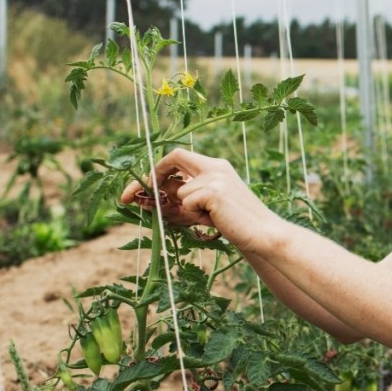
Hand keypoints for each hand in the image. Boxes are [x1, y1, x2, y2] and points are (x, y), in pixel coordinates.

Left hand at [120, 149, 276, 251]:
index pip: (178, 157)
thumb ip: (185, 196)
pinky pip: (187, 203)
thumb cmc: (236, 223)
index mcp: (216, 166)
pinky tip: (215, 220)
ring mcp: (216, 177)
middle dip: (149, 177)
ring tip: (209, 218)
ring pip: (180, 191)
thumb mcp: (207, 205)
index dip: (157, 169)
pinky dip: (195, 215)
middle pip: (174, 158)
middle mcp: (216, 166)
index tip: (142, 186)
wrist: (263, 233)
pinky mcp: (214, 191)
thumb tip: (151, 195)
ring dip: (187, 210)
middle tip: (128, 197)